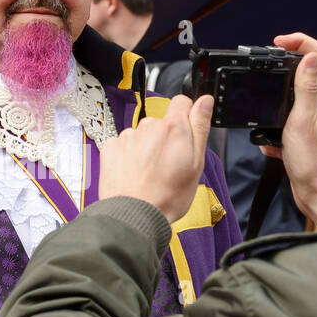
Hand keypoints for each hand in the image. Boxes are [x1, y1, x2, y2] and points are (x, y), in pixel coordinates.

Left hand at [100, 94, 212, 222]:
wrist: (135, 215)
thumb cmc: (168, 196)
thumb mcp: (196, 163)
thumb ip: (199, 126)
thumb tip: (205, 101)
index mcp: (173, 128)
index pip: (181, 103)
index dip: (186, 116)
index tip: (185, 134)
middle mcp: (148, 127)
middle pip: (160, 123)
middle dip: (165, 139)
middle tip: (167, 165)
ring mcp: (128, 136)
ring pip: (142, 135)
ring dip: (146, 148)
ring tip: (149, 174)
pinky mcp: (111, 147)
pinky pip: (123, 145)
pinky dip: (128, 156)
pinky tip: (134, 174)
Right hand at [259, 32, 316, 228]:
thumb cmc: (313, 161)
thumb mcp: (303, 119)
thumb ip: (305, 87)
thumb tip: (309, 55)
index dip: (300, 40)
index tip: (277, 42)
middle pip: (303, 71)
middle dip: (281, 66)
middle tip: (263, 68)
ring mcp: (309, 121)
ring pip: (289, 99)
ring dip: (273, 101)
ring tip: (261, 111)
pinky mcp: (300, 137)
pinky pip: (281, 125)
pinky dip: (271, 131)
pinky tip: (268, 143)